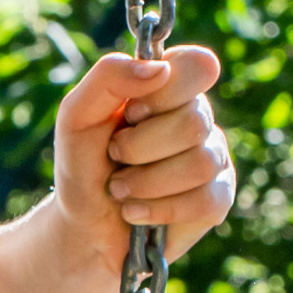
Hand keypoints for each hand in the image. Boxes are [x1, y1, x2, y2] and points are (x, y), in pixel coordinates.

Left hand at [51, 45, 235, 278]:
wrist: (81, 226)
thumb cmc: (83, 165)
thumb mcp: (76, 116)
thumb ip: (108, 78)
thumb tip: (160, 70)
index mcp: (170, 88)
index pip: (196, 66)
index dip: (162, 94)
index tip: (131, 114)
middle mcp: (198, 118)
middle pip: (193, 121)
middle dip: (140, 148)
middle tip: (116, 158)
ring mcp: (213, 158)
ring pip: (199, 164)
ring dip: (145, 183)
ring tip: (120, 189)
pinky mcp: (216, 199)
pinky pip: (203, 200)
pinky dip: (158, 210)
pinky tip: (135, 212)